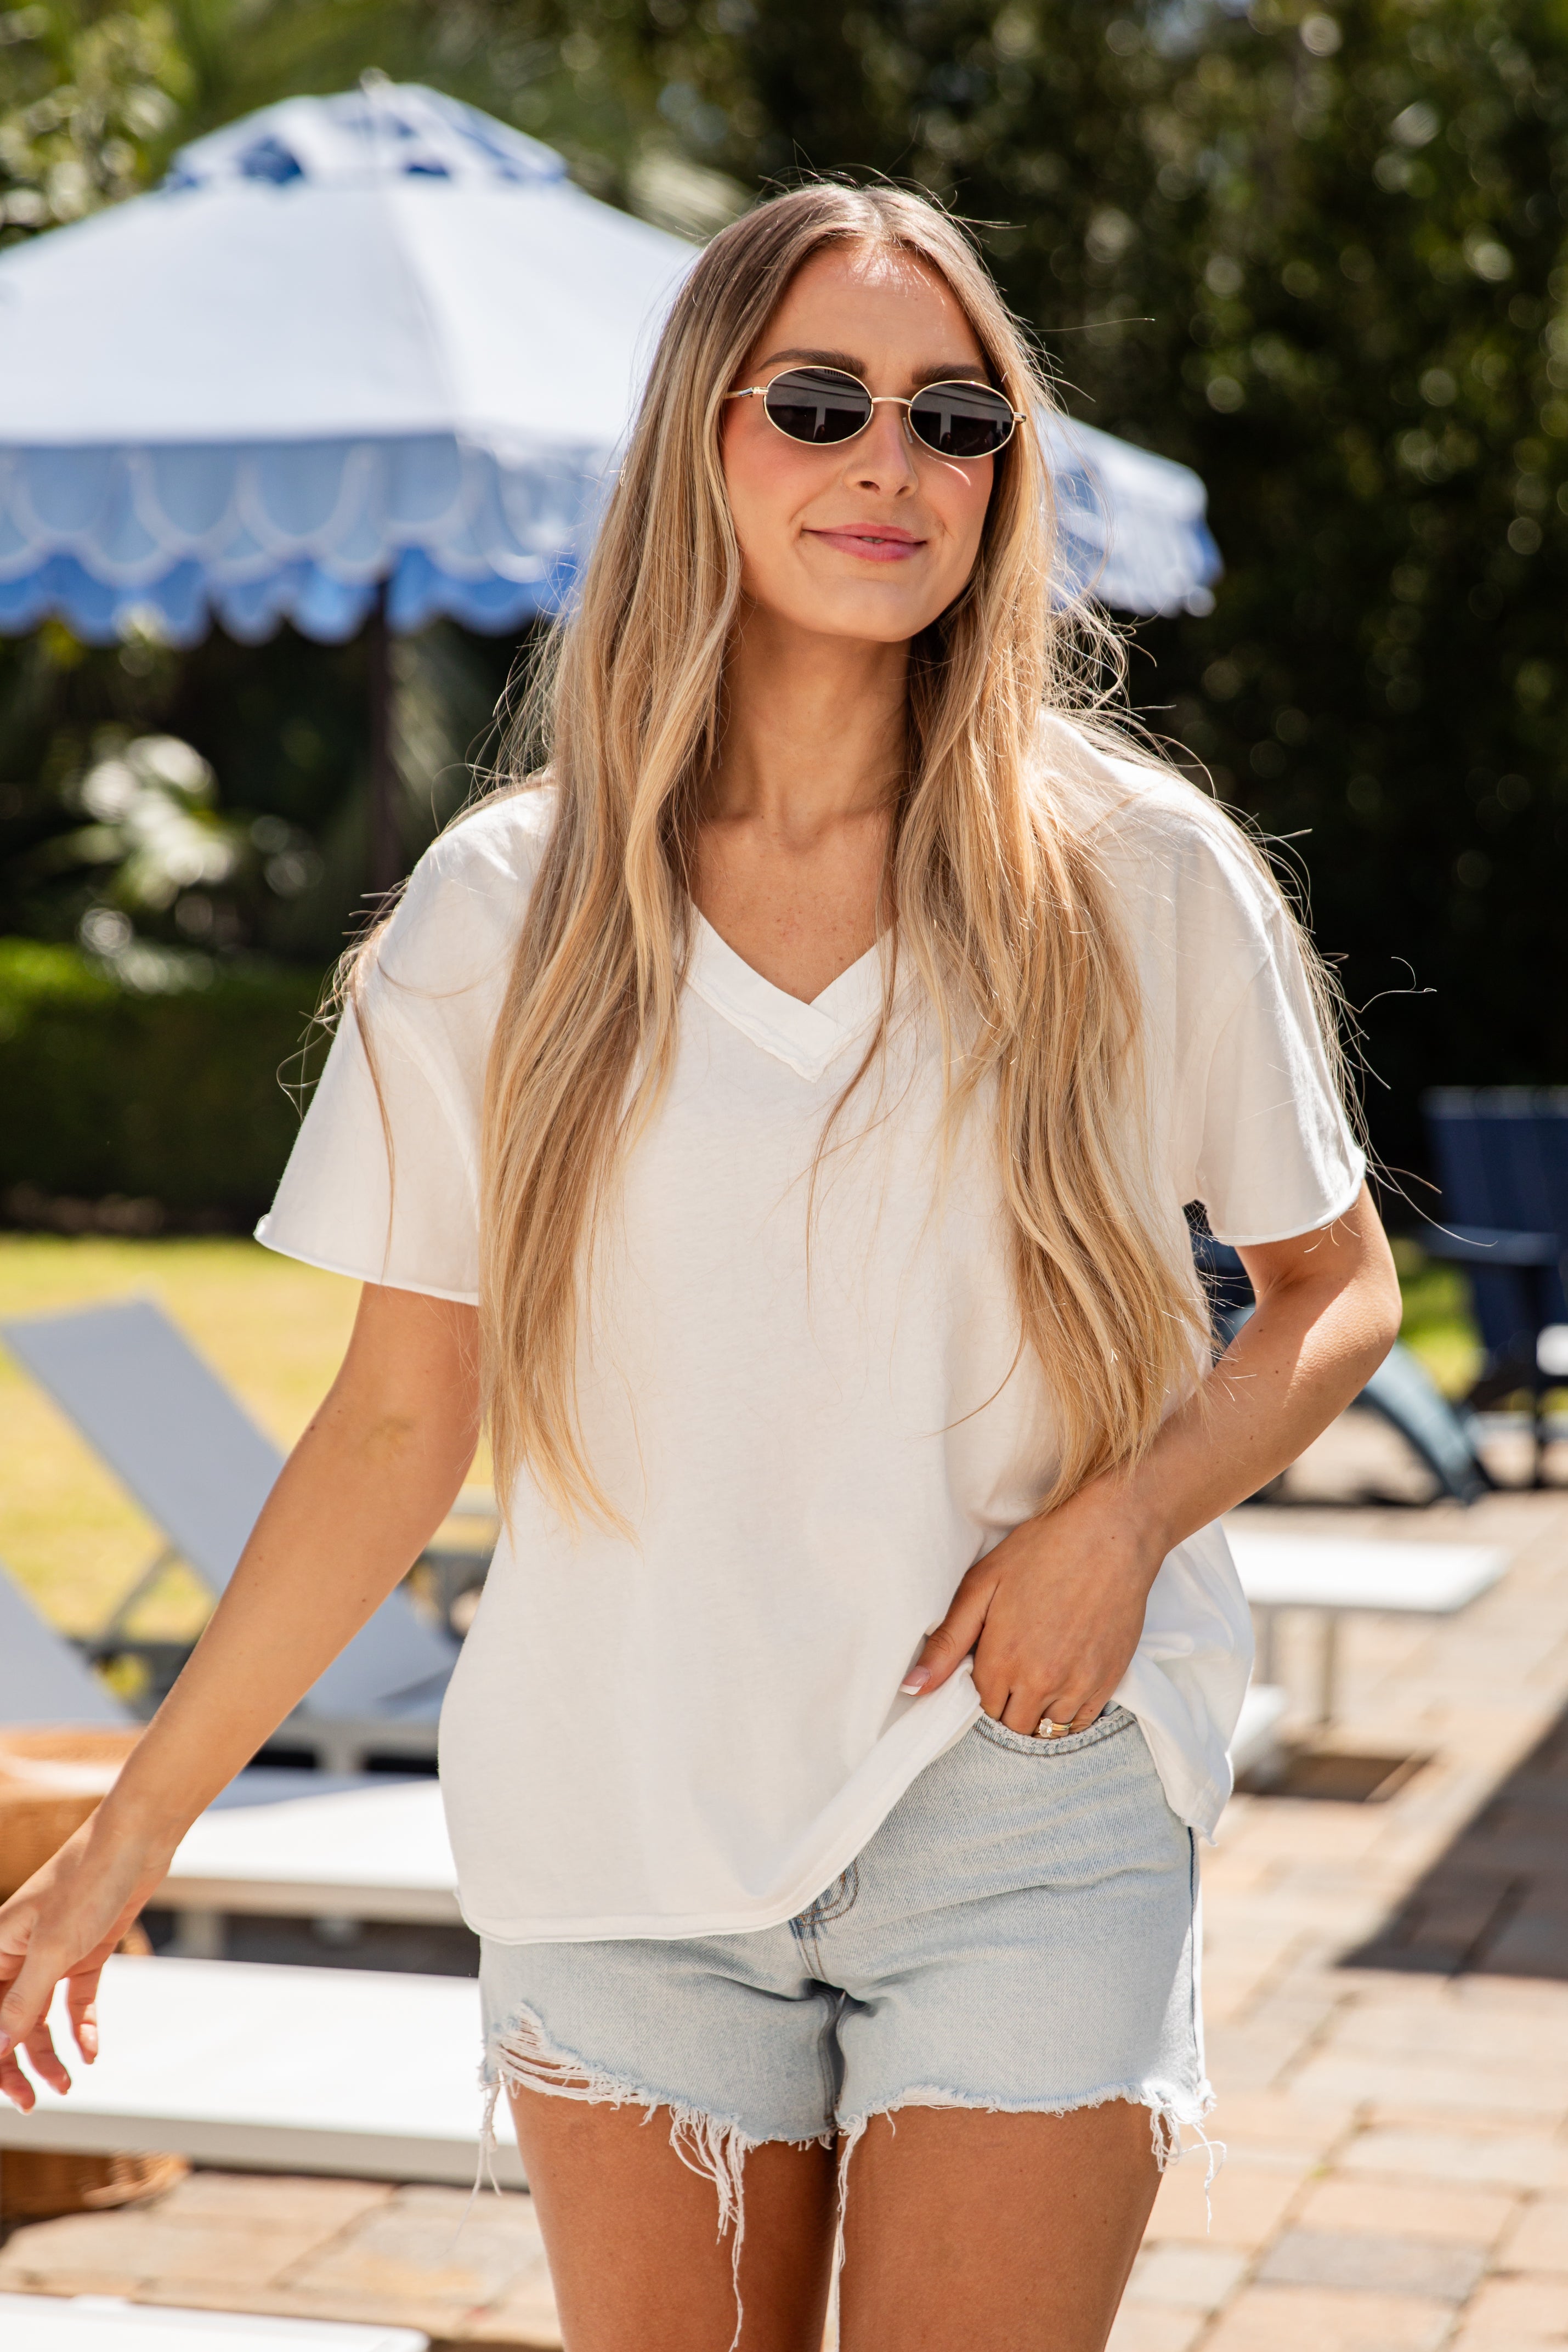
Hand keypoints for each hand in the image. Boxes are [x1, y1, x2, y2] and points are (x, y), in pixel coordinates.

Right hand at [0, 1812, 175, 2111]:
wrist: (137, 1841)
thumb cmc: (88, 1881)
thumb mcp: (53, 1949)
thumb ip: (22, 2002)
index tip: (9, 2094)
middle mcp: (18, 1953)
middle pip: (9, 2021)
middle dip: (17, 2064)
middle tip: (35, 2102)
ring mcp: (54, 1953)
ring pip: (41, 2016)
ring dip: (51, 2052)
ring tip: (69, 2083)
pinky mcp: (86, 1951)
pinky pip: (76, 1999)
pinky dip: (82, 2025)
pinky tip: (91, 2049)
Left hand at [900, 1479, 1163, 1735]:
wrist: (1111, 1536)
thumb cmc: (1042, 1551)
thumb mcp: (981, 1585)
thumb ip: (946, 1642)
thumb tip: (912, 1687)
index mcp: (1001, 1660)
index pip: (980, 1709)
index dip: (981, 1690)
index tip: (990, 1666)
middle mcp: (1038, 1682)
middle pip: (1011, 1726)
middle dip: (1006, 1706)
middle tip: (1012, 1672)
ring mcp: (1076, 1686)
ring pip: (1046, 1730)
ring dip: (1037, 1713)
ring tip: (1038, 1674)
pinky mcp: (1107, 1682)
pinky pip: (1080, 1723)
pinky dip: (1068, 1713)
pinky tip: (1064, 1682)